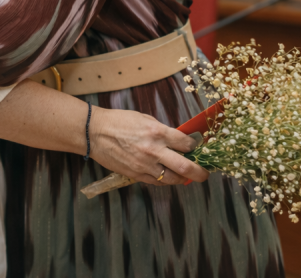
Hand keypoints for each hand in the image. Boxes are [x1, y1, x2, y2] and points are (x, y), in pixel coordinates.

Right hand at [89, 107, 208, 185]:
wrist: (95, 133)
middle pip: (186, 167)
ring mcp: (145, 165)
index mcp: (157, 132)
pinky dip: (165, 180)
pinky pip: (157, 181)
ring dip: (183, 178)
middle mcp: (154, 150)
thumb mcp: (145, 119)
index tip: (197, 148)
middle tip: (205, 174)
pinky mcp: (136, 175)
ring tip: (186, 176)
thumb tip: (179, 140)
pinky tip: (168, 176)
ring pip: (173, 178)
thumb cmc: (119, 122)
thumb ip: (163, 131)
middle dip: (200, 173)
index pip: (186, 144)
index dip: (195, 147)